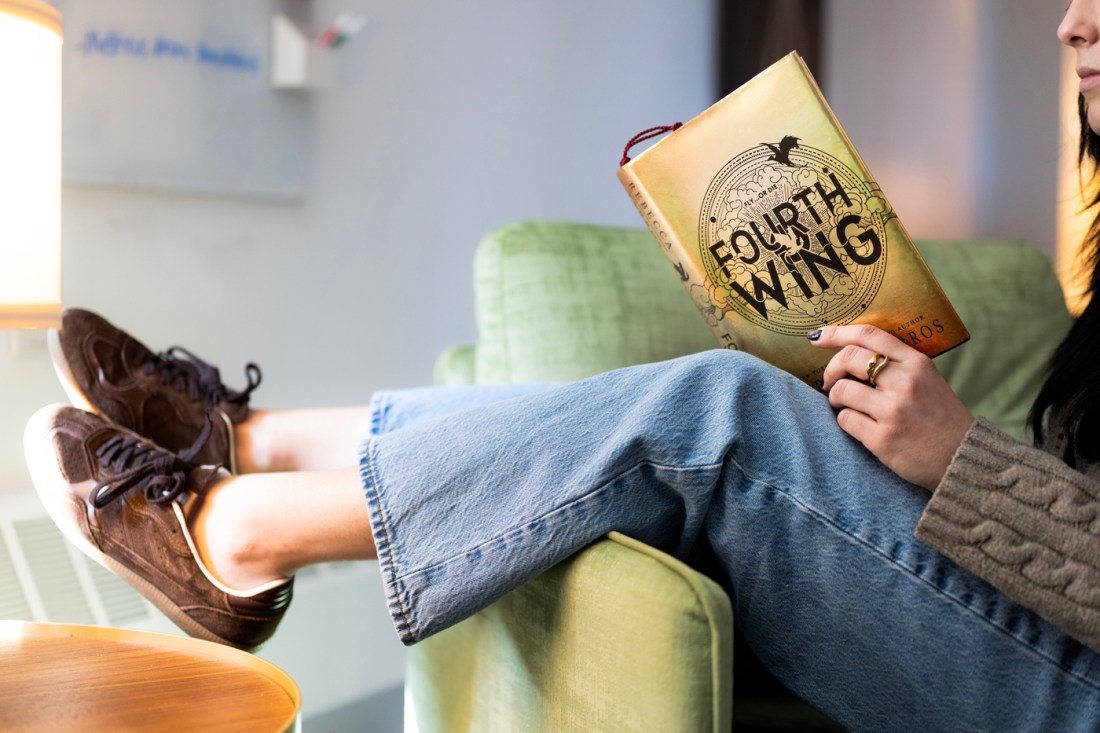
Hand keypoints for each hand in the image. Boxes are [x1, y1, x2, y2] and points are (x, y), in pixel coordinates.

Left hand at [809, 324, 973, 490]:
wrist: (963, 457)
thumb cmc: (939, 417)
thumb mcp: (927, 379)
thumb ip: (896, 364)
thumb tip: (849, 352)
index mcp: (916, 363)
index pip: (869, 335)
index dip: (837, 333)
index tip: (817, 338)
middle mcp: (905, 383)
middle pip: (848, 358)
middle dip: (830, 369)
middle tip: (830, 382)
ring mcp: (893, 411)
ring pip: (841, 390)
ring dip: (836, 397)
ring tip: (845, 405)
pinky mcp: (882, 438)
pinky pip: (844, 420)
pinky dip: (845, 420)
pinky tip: (858, 424)